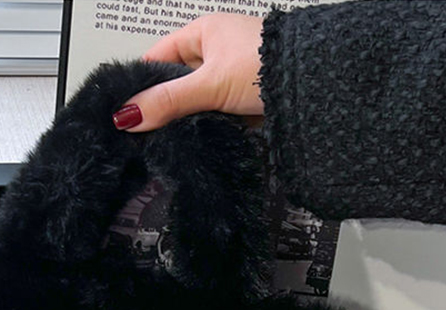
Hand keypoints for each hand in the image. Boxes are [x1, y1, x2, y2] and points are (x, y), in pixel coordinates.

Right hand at [112, 13, 264, 132]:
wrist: (319, 85)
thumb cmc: (271, 65)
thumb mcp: (210, 84)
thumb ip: (168, 101)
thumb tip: (128, 116)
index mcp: (203, 32)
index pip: (157, 58)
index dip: (140, 83)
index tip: (126, 112)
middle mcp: (216, 51)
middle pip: (176, 84)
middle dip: (165, 108)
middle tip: (149, 133)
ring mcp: (231, 77)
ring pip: (196, 103)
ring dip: (189, 121)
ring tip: (176, 139)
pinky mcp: (245, 101)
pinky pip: (217, 117)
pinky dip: (211, 129)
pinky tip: (204, 140)